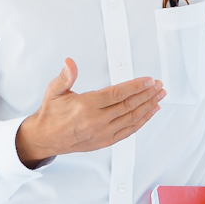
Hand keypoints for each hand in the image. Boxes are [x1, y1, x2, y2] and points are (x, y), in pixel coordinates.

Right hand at [15, 59, 162, 166]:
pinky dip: (142, 121)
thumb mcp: (54, 91)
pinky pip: (128, 131)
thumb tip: (69, 63)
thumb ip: (65, 76)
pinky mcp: (105, 141)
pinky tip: (150, 113)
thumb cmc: (51, 115)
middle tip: (159, 86)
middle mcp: (96, 121)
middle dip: (147, 94)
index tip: (149, 80)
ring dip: (148, 107)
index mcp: (86, 106)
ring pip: (132, 118)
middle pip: (129, 106)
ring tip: (159, 97)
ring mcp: (102, 133)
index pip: (118, 94)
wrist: (44, 138)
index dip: (136, 86)